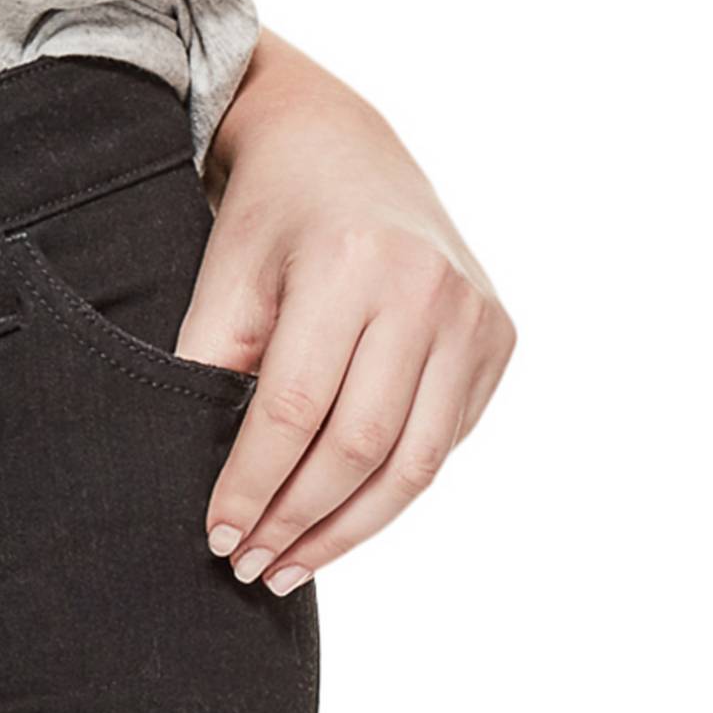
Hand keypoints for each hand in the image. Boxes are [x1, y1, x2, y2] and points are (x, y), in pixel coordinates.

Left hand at [179, 31, 515, 594]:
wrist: (340, 145)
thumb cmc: (270, 216)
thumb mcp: (224, 276)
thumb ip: (211, 369)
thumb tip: (214, 485)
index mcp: (348, 263)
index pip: (295, 408)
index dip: (254, 484)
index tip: (219, 537)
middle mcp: (426, 288)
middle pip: (360, 445)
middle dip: (300, 520)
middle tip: (252, 566)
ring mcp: (475, 314)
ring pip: (415, 462)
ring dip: (351, 528)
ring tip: (294, 566)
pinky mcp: (500, 338)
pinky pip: (444, 440)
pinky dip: (393, 488)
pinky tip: (344, 517)